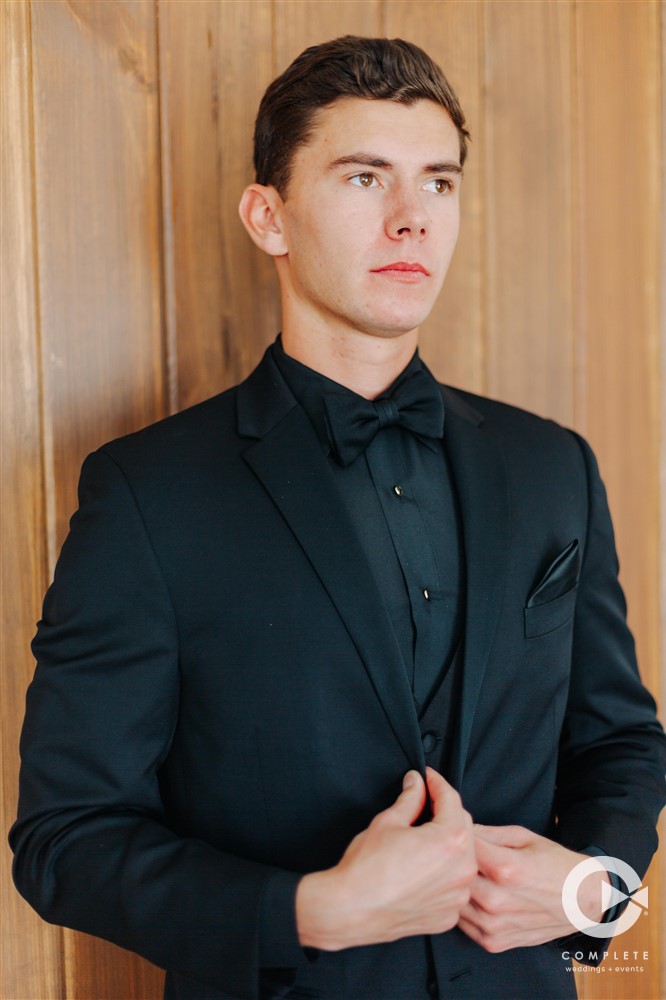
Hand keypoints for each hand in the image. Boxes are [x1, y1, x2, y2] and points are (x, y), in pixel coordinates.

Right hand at [296, 767, 475, 950]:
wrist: (351, 911)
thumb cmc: (366, 867)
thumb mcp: (388, 821)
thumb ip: (410, 799)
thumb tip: (416, 783)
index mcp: (451, 840)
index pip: (452, 800)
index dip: (437, 783)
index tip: (427, 777)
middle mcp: (463, 869)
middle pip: (463, 827)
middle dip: (445, 811)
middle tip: (424, 802)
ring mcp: (457, 896)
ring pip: (462, 858)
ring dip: (448, 843)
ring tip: (423, 836)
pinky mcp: (449, 915)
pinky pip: (454, 886)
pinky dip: (444, 873)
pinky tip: (422, 868)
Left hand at [457, 825, 609, 951]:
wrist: (585, 900)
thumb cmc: (555, 864)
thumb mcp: (523, 836)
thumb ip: (486, 833)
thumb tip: (458, 828)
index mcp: (505, 869)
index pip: (460, 846)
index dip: (455, 836)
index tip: (456, 831)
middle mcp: (496, 900)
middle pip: (452, 876)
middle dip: (454, 862)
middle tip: (459, 854)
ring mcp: (494, 925)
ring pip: (453, 901)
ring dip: (456, 888)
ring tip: (470, 875)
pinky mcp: (494, 942)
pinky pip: (462, 923)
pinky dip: (464, 908)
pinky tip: (476, 896)